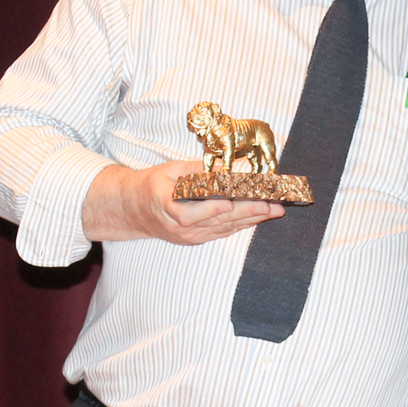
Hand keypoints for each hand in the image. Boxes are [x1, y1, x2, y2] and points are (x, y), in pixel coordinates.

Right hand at [82, 160, 284, 243]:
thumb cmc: (151, 186)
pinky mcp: (196, 239)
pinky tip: (257, 219)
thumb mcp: (168, 170)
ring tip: (273, 211)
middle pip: (219, 220)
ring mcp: (189, 236)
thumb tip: (222, 167)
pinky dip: (241, 225)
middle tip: (272, 206)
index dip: (216, 208)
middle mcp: (181, 227)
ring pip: (225, 228)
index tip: (234, 201)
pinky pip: (222, 232)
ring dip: (251, 220)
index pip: (195, 211)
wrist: (133, 210)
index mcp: (169, 207)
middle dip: (248, 212)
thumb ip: (195, 170)